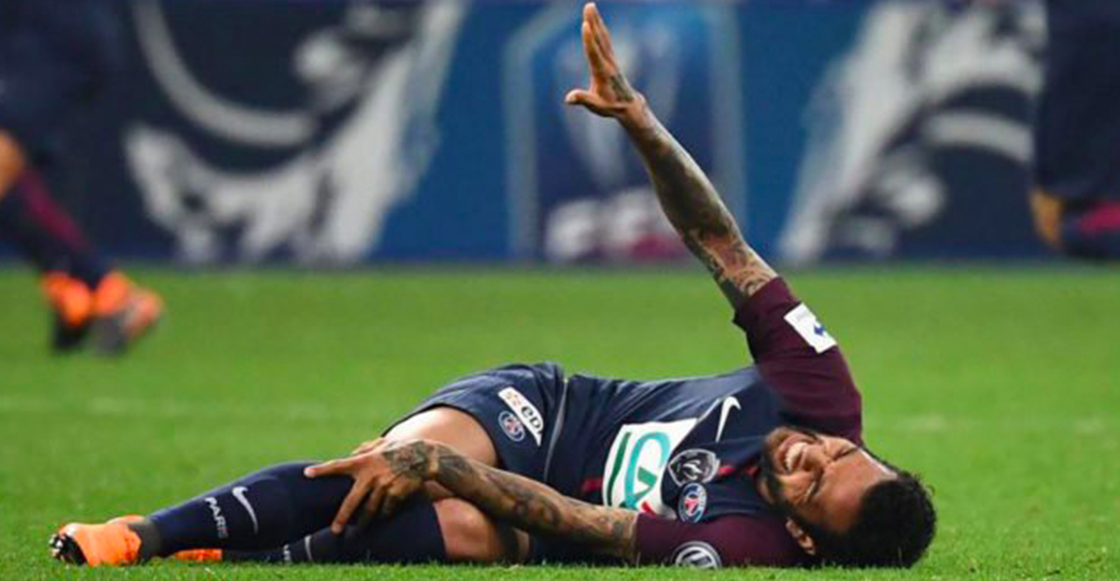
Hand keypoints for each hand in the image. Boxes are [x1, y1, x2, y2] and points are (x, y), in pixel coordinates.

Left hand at [305, 439, 434, 533]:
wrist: (424, 457)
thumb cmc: (399, 449)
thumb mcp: (381, 445)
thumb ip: (363, 450)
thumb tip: (349, 456)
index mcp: (364, 461)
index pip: (338, 465)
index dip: (322, 470)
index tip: (307, 474)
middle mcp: (371, 475)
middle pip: (352, 501)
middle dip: (342, 517)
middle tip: (334, 530)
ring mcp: (383, 486)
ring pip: (370, 510)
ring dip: (364, 521)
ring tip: (358, 530)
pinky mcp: (395, 494)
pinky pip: (386, 509)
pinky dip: (384, 513)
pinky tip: (383, 515)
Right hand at [564, 3, 645, 122]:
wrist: (628, 105)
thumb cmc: (610, 106)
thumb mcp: (596, 106)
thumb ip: (583, 100)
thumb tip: (569, 98)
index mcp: (602, 72)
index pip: (594, 53)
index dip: (589, 39)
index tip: (585, 25)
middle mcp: (608, 62)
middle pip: (599, 39)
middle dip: (593, 22)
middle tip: (589, 6)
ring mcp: (610, 58)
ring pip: (602, 36)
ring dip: (596, 21)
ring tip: (590, 6)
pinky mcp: (611, 58)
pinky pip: (605, 39)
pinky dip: (600, 28)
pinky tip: (596, 20)